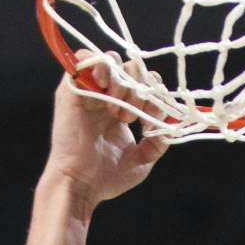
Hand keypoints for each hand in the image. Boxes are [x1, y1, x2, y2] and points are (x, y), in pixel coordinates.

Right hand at [44, 52, 168, 206]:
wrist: (81, 186)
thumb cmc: (106, 178)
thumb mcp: (142, 160)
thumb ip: (158, 141)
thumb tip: (172, 124)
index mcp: (120, 109)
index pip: (144, 84)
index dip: (154, 94)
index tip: (152, 116)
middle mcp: (105, 97)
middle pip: (131, 69)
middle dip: (139, 88)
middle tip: (133, 116)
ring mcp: (88, 92)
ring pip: (112, 61)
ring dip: (122, 81)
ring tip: (118, 109)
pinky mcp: (71, 90)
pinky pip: (85, 59)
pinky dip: (100, 66)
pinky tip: (105, 87)